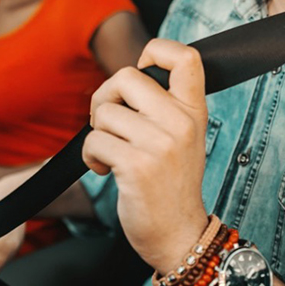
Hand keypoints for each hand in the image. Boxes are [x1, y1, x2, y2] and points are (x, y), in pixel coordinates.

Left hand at [82, 38, 209, 273]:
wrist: (179, 235)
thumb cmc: (172, 184)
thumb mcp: (183, 137)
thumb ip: (164, 106)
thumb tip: (128, 77)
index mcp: (194, 111)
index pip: (186, 57)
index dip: (156, 50)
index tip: (142, 70)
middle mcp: (181, 123)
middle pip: (127, 76)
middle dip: (105, 97)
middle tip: (108, 122)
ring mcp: (160, 144)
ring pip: (104, 112)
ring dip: (97, 134)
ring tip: (111, 154)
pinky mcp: (136, 166)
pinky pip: (94, 141)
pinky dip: (91, 156)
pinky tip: (105, 170)